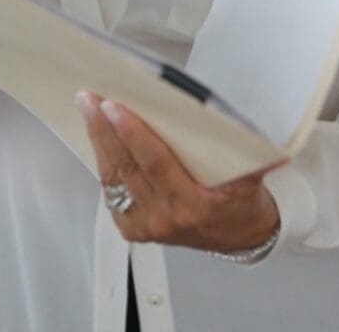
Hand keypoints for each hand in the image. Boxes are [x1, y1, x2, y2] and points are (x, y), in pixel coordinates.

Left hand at [77, 91, 281, 251]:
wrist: (240, 236)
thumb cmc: (242, 203)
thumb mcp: (249, 174)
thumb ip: (240, 147)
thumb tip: (227, 115)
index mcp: (192, 204)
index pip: (155, 162)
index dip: (132, 133)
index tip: (114, 107)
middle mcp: (165, 218)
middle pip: (126, 167)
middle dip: (104, 129)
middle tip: (91, 100)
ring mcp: (147, 226)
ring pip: (113, 179)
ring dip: (98, 142)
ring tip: (89, 112)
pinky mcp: (134, 229)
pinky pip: (111, 193)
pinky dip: (103, 164)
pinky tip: (98, 140)